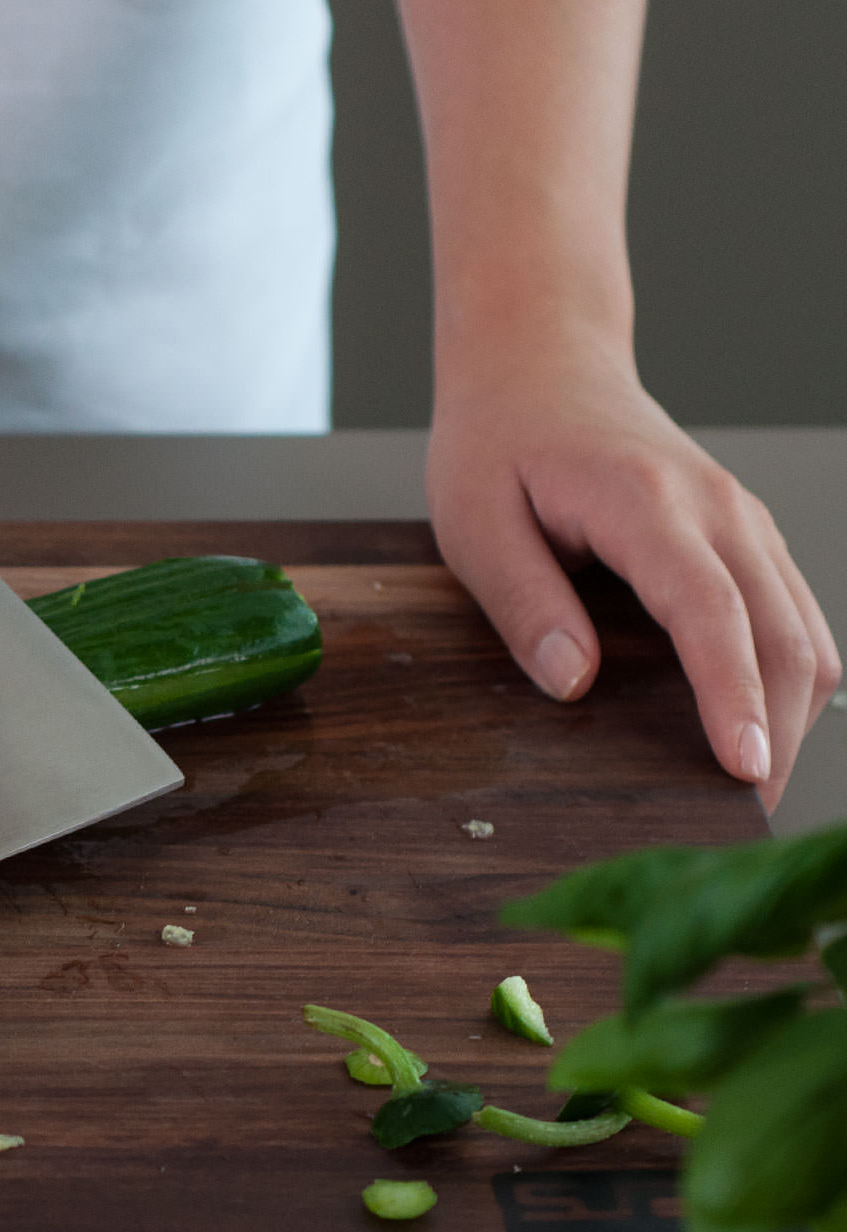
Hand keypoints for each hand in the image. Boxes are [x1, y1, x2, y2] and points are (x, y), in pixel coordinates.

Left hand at [428, 344, 839, 812]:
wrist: (540, 365)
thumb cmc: (499, 442)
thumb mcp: (474, 521)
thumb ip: (523, 601)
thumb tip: (571, 681)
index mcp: (646, 502)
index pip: (710, 612)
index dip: (732, 696)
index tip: (743, 767)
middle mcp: (717, 509)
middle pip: (782, 633)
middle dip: (777, 730)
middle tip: (743, 817)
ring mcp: (743, 521)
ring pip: (805, 630)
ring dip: (792, 713)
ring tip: (750, 789)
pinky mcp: (746, 538)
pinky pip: (794, 616)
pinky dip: (790, 677)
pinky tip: (757, 727)